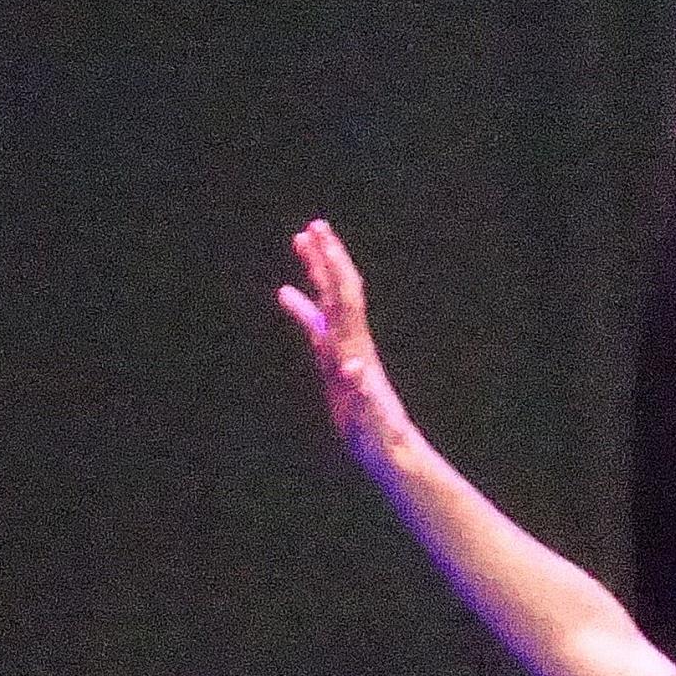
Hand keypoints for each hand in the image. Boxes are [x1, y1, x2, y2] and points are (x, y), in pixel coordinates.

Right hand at [280, 218, 423, 478]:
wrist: (389, 450)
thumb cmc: (378, 434)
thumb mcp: (369, 414)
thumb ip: (362, 392)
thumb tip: (355, 367)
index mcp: (355, 347)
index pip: (343, 298)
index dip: (330, 266)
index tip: (319, 235)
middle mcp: (350, 342)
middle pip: (338, 291)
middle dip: (325, 257)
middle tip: (312, 225)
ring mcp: (343, 350)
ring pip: (326, 302)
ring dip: (315, 271)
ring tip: (300, 243)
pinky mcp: (335, 364)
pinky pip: (315, 328)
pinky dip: (301, 307)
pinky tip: (286, 295)